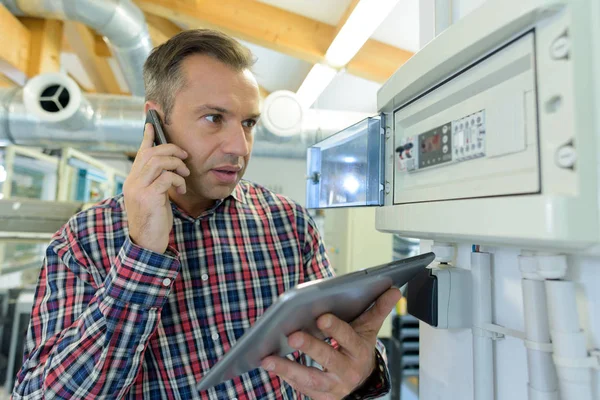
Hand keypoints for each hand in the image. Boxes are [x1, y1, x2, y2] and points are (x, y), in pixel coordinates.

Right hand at [123, 123, 189, 252]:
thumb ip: (157, 181)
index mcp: (133, 180)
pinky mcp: (149, 197)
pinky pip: (167, 177)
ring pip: (159, 162)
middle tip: (185, 157)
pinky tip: (182, 190)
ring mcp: (139, 189)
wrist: (147, 243)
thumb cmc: (154, 220)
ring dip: (177, 165)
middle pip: (152, 153)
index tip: (151, 124)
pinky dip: (178, 180)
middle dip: (172, 150)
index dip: (147, 137)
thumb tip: (169, 167)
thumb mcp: (155, 197)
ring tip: (185, 175)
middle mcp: (132, 182)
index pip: (140, 153)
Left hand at [262, 288, 401, 399]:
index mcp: (359, 350)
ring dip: (288, 369)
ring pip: (311, 379)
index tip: (321, 317)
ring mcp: (335, 386)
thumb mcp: (369, 328)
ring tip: (268, 359)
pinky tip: (270, 365)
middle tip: (292, 335)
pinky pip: (302, 389)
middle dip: (310, 347)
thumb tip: (394, 290)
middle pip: (328, 358)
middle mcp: (348, 370)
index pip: (348, 337)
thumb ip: (379, 309)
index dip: (335, 328)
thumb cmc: (358, 345)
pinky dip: (286, 378)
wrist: (361, 377)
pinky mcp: (323, 397)